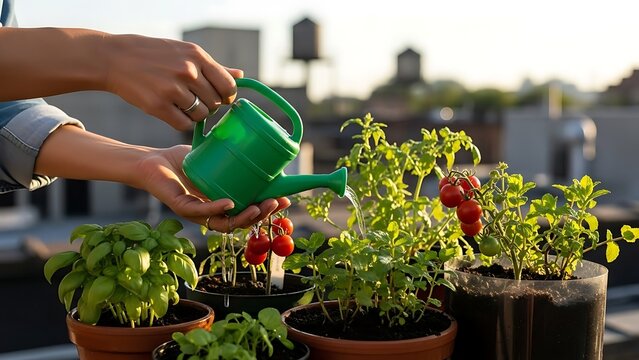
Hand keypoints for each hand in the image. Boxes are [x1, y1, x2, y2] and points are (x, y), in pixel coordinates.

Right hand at [104, 34, 243, 130]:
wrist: (115, 58)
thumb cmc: (154, 55)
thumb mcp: (185, 52)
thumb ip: (214, 67)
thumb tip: (240, 76)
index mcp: (197, 56)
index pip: (228, 85)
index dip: (227, 96)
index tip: (221, 98)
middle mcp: (187, 71)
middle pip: (216, 102)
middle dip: (210, 105)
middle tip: (195, 100)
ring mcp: (173, 89)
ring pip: (201, 115)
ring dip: (196, 114)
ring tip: (183, 105)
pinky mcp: (158, 106)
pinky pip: (184, 124)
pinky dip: (182, 122)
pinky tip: (173, 112)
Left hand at [135, 145, 289, 230]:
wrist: (151, 161)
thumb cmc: (181, 161)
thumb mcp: (214, 158)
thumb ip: (233, 156)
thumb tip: (258, 140)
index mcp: (221, 204)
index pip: (248, 212)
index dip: (267, 209)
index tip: (285, 199)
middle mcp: (211, 213)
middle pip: (241, 222)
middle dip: (262, 215)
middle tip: (277, 203)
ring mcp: (197, 213)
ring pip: (225, 223)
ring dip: (245, 217)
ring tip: (260, 207)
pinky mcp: (182, 207)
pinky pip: (203, 212)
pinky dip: (219, 208)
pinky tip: (231, 203)